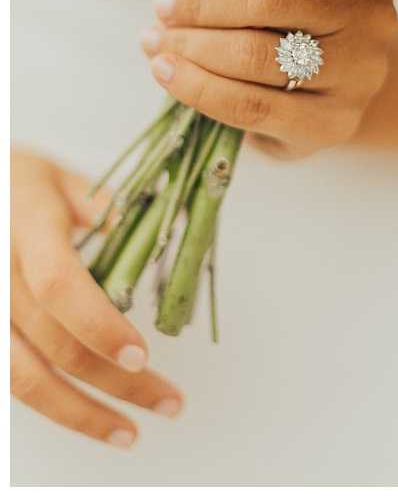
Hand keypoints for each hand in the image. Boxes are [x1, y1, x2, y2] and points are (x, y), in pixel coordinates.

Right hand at [11, 150, 183, 446]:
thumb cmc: (14, 183)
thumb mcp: (59, 178)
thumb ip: (104, 208)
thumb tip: (160, 233)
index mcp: (28, 227)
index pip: (59, 286)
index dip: (100, 326)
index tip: (141, 355)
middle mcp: (0, 275)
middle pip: (54, 344)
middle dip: (115, 381)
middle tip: (168, 400)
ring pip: (25, 379)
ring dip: (81, 414)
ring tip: (129, 432)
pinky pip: (10, 379)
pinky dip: (51, 405)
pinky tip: (86, 415)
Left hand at [142, 0, 397, 157]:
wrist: (334, 82)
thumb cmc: (295, 4)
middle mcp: (373, 14)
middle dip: (203, 4)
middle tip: (162, 8)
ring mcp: (359, 74)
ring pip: (257, 57)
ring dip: (193, 49)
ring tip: (156, 42)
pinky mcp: (335, 122)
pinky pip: (253, 108)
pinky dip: (201, 89)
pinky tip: (170, 73)